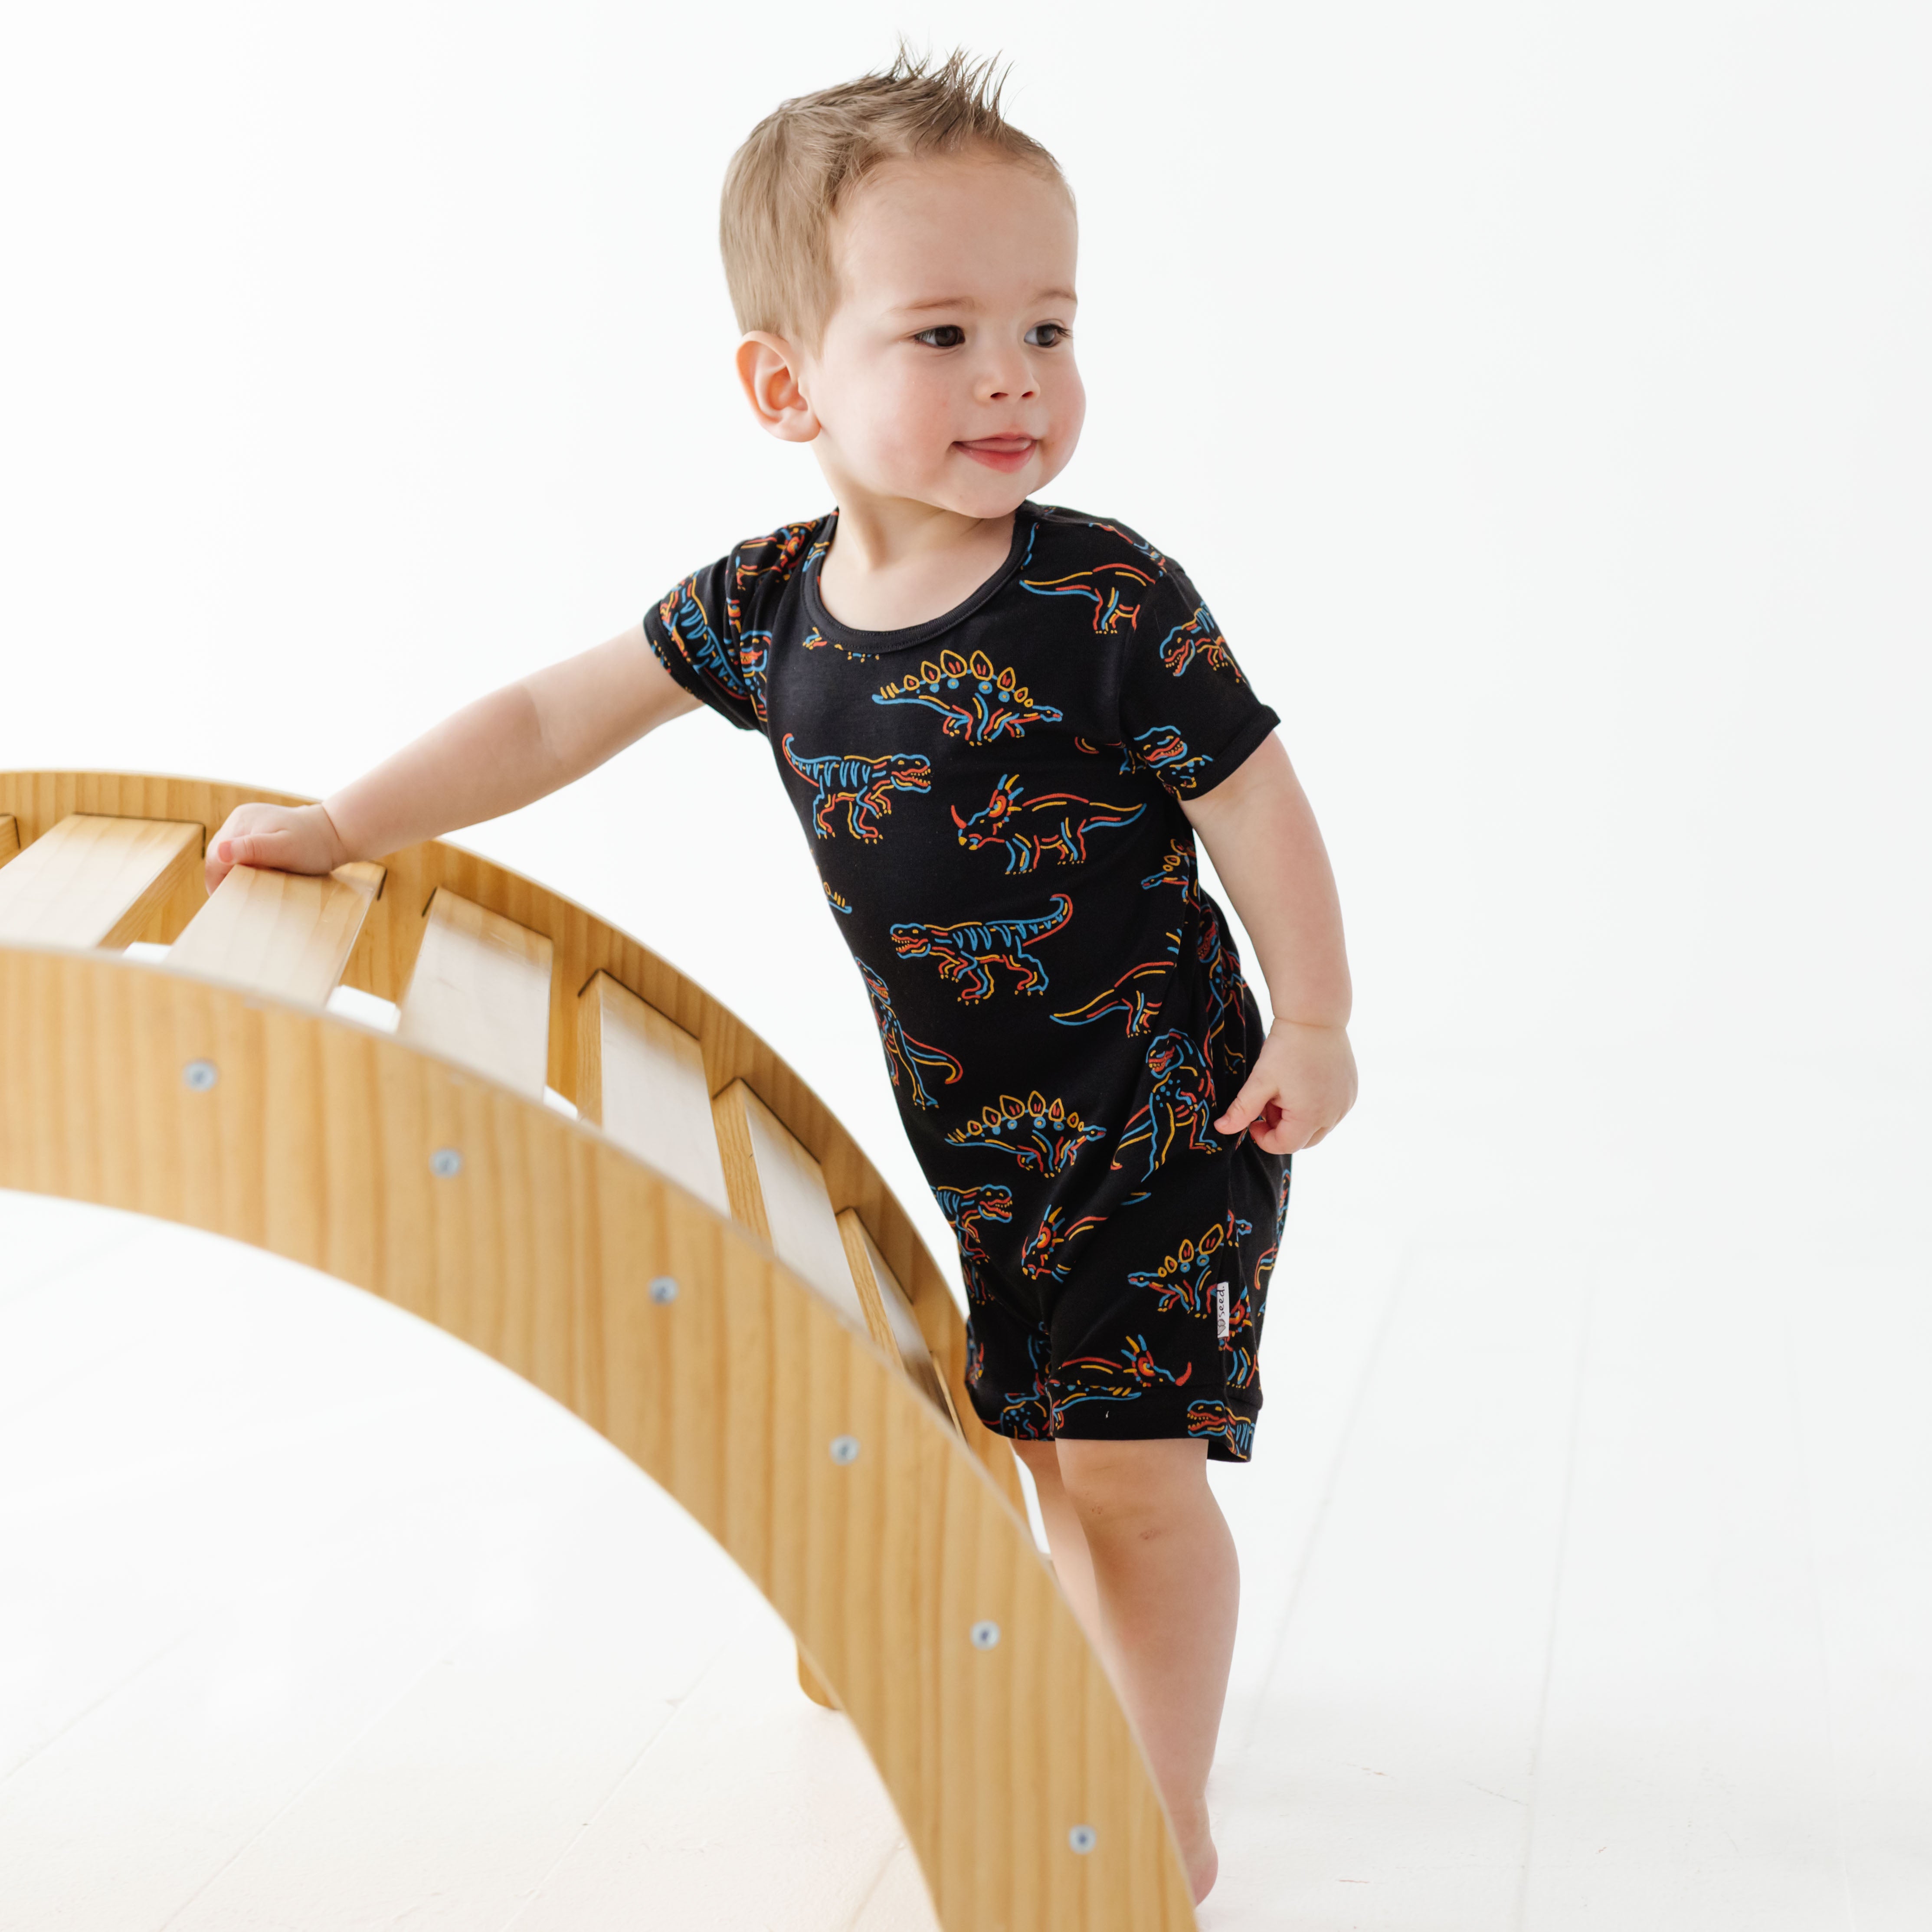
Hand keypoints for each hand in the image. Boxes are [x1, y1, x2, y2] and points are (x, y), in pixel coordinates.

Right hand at [204, 801, 349, 894]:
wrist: (335, 833)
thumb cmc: (314, 844)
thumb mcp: (286, 849)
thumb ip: (254, 849)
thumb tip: (221, 852)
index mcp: (242, 821)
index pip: (215, 857)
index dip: (217, 882)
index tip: (229, 903)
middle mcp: (240, 819)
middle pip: (218, 856)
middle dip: (225, 879)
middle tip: (239, 901)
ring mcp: (248, 824)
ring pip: (228, 855)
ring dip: (234, 874)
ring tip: (248, 891)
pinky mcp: (257, 831)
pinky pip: (241, 853)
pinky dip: (245, 867)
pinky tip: (257, 877)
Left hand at [1214, 1019, 1357, 1155]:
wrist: (1315, 1017)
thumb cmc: (1286, 1048)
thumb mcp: (1260, 1080)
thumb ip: (1242, 1110)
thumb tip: (1221, 1130)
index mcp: (1311, 1116)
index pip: (1285, 1145)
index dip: (1264, 1138)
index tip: (1253, 1120)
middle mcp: (1334, 1114)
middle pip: (1303, 1140)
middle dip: (1282, 1128)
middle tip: (1270, 1100)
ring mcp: (1346, 1103)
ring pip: (1317, 1127)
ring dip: (1298, 1118)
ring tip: (1286, 1088)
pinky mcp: (1350, 1092)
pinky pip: (1331, 1111)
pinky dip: (1314, 1106)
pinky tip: (1303, 1082)